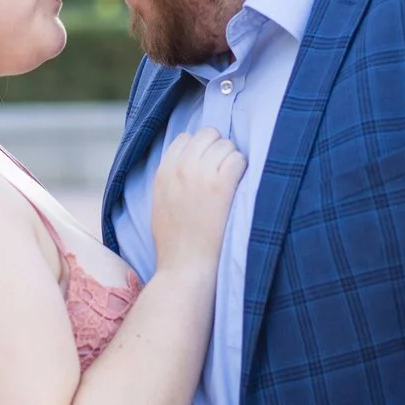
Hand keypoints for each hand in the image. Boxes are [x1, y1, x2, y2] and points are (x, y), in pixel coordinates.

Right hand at [150, 128, 246, 270]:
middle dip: (219, 150)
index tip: (208, 167)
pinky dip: (243, 170)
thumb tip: (189, 164)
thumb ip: (172, 180)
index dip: (201, 150)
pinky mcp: (220, 185)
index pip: (186, 138)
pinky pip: (238, 159)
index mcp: (163, 172)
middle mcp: (181, 168)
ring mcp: (200, 174)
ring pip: (226, 145)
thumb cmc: (175, 244)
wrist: (184, 269)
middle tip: (224, 174)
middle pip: (208, 135)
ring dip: (233, 160)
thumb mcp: (162, 204)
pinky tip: (240, 188)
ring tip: (232, 184)